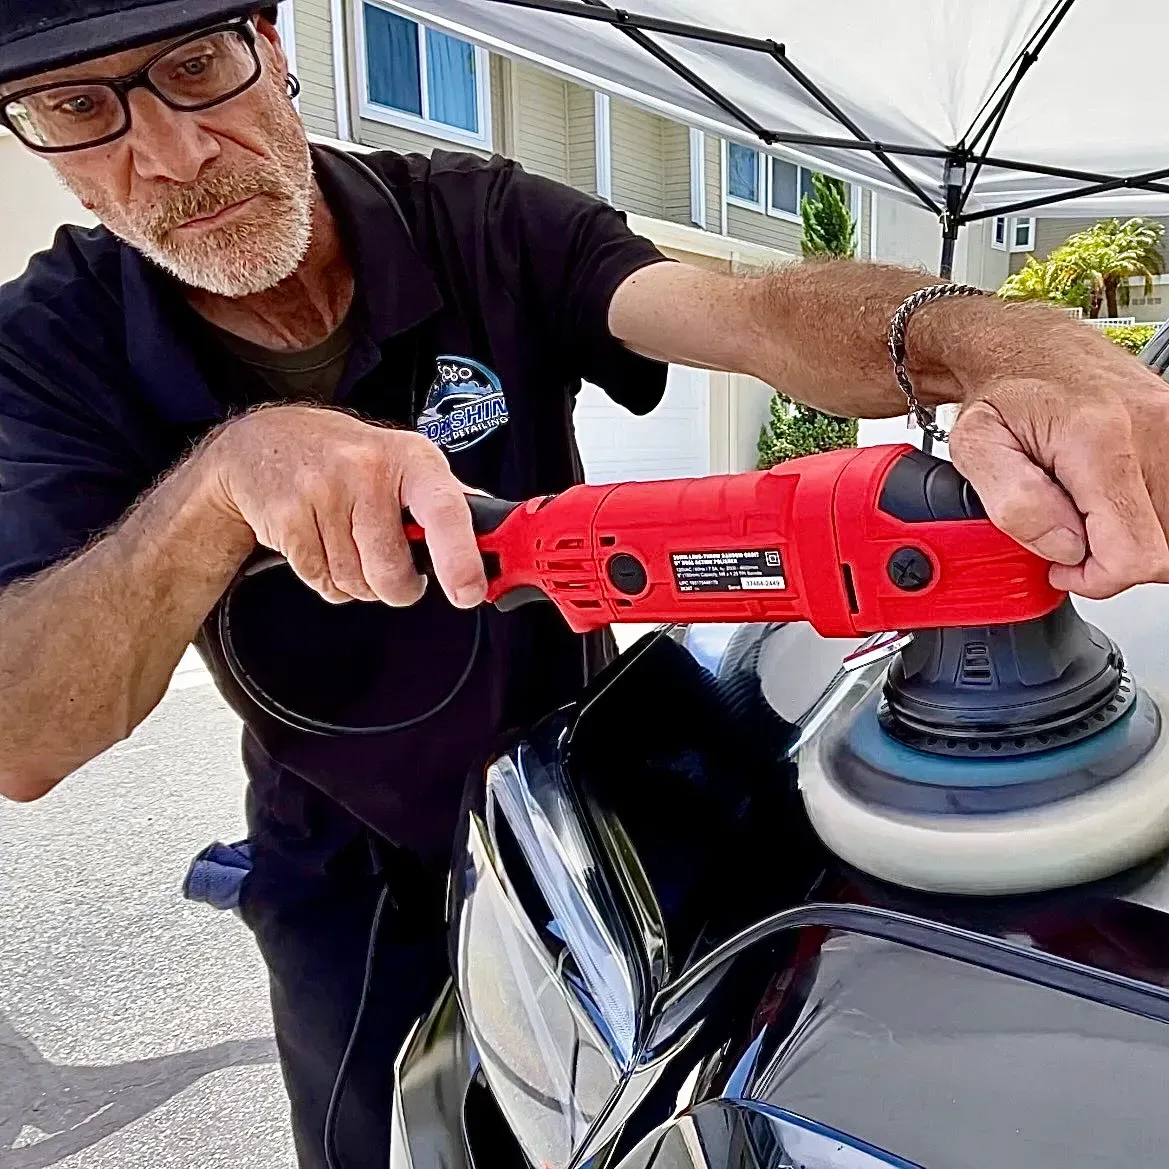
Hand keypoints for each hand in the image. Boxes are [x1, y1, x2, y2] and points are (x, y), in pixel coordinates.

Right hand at [202, 405, 487, 607]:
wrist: (263, 441)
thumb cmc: (346, 458)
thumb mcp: (405, 463)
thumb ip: (448, 505)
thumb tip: (495, 542)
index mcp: (413, 461)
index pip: (445, 510)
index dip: (460, 557)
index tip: (469, 593)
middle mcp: (369, 470)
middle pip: (392, 572)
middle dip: (394, 586)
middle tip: (386, 563)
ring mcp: (324, 492)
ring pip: (355, 583)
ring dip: (354, 580)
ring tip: (345, 540)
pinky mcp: (288, 517)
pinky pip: (320, 581)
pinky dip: (323, 577)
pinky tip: (320, 542)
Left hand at [947, 333, 1168, 599]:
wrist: (1024, 344)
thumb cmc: (999, 393)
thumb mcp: (976, 449)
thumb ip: (1016, 506)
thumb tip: (1066, 548)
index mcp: (1098, 439)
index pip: (1136, 554)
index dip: (1098, 577)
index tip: (1064, 566)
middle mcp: (1149, 428)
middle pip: (1160, 545)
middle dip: (1110, 556)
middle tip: (1067, 533)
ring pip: (1168, 525)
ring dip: (1127, 532)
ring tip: (1082, 508)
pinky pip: (1168, 496)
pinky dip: (1141, 509)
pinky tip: (1104, 494)